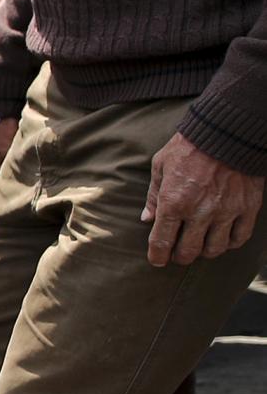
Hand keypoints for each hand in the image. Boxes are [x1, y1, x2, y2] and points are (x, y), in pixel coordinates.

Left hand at [143, 131, 263, 266]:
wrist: (227, 133)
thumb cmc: (188, 147)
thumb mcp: (160, 166)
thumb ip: (153, 196)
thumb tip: (146, 219)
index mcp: (173, 202)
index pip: (161, 242)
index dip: (158, 257)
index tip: (157, 261)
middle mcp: (199, 212)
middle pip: (188, 252)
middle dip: (180, 257)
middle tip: (178, 254)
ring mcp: (226, 212)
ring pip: (214, 249)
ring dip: (205, 251)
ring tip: (200, 245)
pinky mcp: (247, 208)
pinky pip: (239, 238)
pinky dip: (230, 243)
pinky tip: (223, 239)